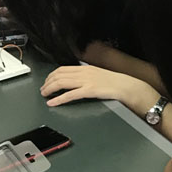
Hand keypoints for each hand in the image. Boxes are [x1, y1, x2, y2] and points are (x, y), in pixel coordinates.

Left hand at [40, 65, 157, 113]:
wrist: (128, 87)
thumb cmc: (117, 84)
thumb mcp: (99, 76)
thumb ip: (88, 77)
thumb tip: (77, 81)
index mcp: (86, 68)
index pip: (62, 69)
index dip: (51, 75)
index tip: (47, 81)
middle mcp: (84, 73)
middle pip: (59, 75)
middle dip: (47, 82)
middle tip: (43, 90)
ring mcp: (86, 81)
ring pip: (61, 83)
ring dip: (50, 89)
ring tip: (45, 95)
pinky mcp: (89, 91)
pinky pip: (70, 95)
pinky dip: (59, 99)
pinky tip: (53, 103)